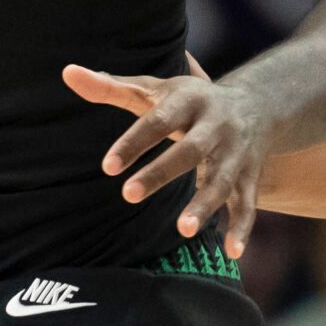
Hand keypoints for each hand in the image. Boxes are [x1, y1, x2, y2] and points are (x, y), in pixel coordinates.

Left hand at [63, 64, 274, 257]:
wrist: (257, 103)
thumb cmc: (189, 100)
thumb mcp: (154, 90)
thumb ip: (111, 87)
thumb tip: (68, 73)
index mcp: (190, 100)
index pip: (158, 121)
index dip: (133, 142)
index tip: (107, 167)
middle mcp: (217, 125)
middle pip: (191, 150)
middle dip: (162, 173)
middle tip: (128, 195)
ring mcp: (237, 152)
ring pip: (222, 180)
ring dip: (205, 205)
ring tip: (181, 230)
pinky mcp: (251, 175)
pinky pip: (248, 203)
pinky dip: (243, 227)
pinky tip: (232, 252)